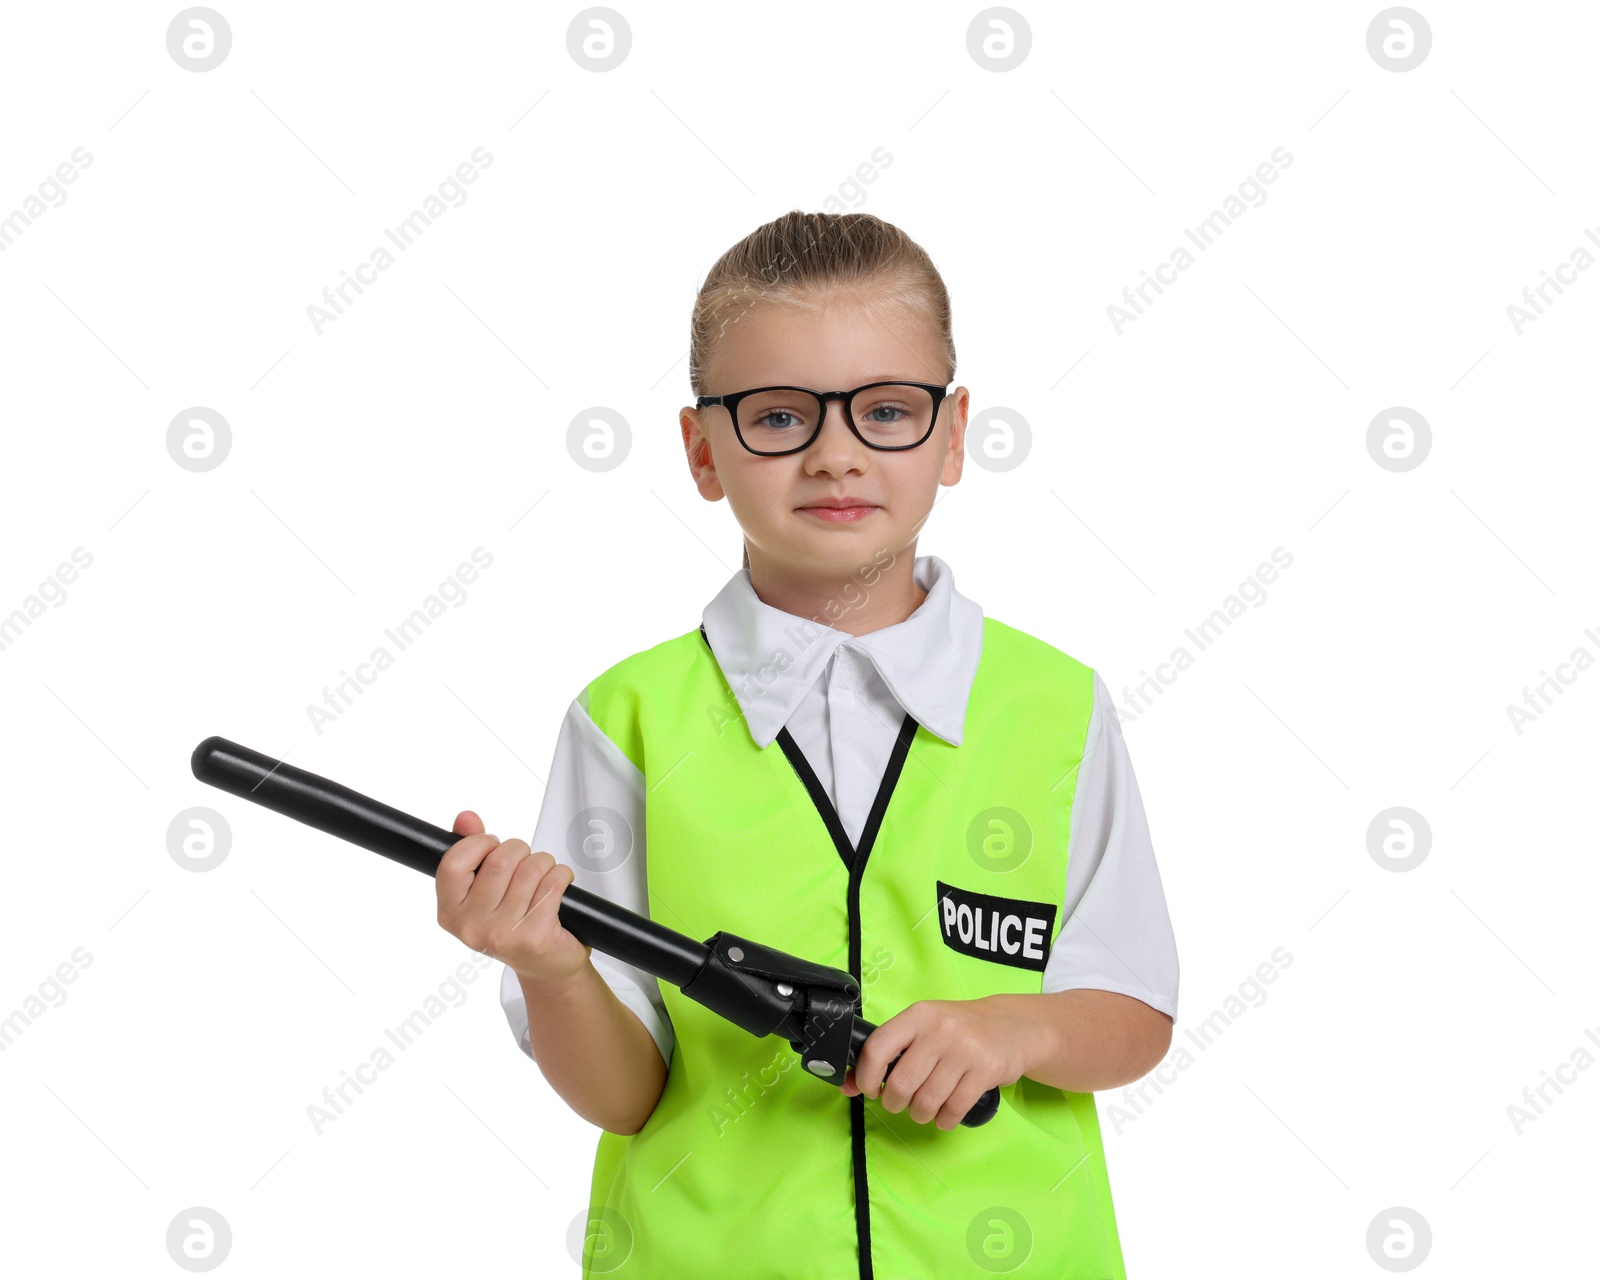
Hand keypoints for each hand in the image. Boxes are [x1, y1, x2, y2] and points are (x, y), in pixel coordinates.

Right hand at [434, 810, 591, 985]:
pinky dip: (561, 875)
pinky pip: (553, 884)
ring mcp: (502, 934)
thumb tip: (466, 818)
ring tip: (542, 874)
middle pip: (499, 861)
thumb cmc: (512, 922)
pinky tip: (558, 885)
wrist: (545, 965)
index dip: (478, 843)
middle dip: (519, 850)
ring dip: (543, 862)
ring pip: (530, 869)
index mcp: (450, 913)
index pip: (452, 863)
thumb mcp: (483, 890)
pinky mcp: (534, 937)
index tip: (492, 844)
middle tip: (525, 861)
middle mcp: (471, 927)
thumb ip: (471, 851)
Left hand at [839, 998, 1035, 1129]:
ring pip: (926, 1101)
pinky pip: (953, 1110)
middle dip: (895, 1103)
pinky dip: (944, 1120)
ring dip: (920, 1114)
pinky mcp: (986, 1071)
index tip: (872, 1089)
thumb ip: (886, 1053)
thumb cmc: (958, 1029)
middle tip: (901, 1102)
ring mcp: (965, 1049)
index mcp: (918, 1015)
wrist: (1012, 1026)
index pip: (877, 1048)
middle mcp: (940, 1029)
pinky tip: (944, 1114)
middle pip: (901, 1084)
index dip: (866, 1077)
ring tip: (924, 1108)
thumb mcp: (922, 1029)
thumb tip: (845, 1085)